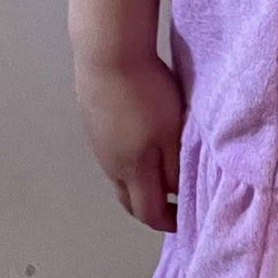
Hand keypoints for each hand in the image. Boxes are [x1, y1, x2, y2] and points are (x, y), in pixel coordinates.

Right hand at [72, 50, 183, 232]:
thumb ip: (175, 166)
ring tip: (158, 175)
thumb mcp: (172, 131)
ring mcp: (98, 145)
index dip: (167, 222)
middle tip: (170, 205)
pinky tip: (139, 145)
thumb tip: (176, 194)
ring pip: (119, 179)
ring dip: (138, 185)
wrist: (109, 55)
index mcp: (132, 169)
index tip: (184, 219)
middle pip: (128, 201)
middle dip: (149, 209)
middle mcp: (111, 165)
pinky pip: (111, 157)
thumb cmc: (147, 93)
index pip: (147, 212)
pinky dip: (127, 165)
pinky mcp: (93, 125)